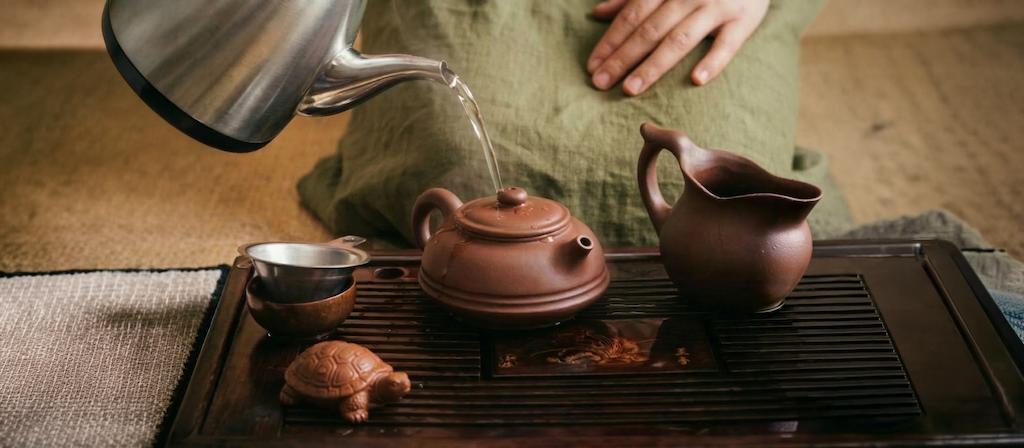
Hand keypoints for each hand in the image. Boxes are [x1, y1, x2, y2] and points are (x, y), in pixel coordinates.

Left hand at [587, 0, 768, 94]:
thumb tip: (598, 12)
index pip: (632, 16)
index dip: (611, 41)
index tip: (592, 66)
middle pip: (650, 30)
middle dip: (622, 58)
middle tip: (601, 83)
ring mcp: (717, 6)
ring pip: (680, 39)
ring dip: (654, 65)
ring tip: (631, 88)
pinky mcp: (743, 20)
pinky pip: (727, 44)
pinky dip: (713, 61)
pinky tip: (695, 80)